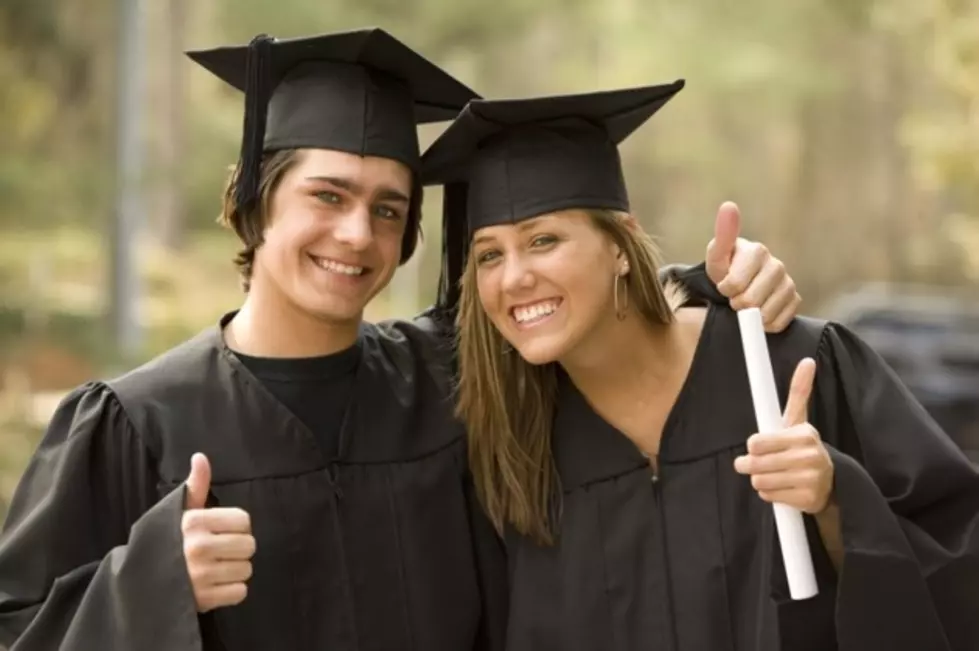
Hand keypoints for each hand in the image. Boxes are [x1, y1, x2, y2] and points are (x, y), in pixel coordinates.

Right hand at [181, 453, 254, 612]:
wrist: (140, 584)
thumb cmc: (167, 541)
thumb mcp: (178, 512)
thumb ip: (196, 486)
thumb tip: (201, 457)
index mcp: (193, 522)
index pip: (244, 520)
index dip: (237, 527)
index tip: (222, 531)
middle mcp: (197, 547)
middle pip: (249, 545)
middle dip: (238, 549)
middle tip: (220, 552)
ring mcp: (200, 575)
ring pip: (246, 569)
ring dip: (235, 571)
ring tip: (215, 569)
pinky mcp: (203, 600)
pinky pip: (240, 592)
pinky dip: (231, 591)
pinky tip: (215, 585)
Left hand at [705, 201, 801, 332]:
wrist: (739, 284)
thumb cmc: (726, 268)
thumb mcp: (717, 255)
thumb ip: (723, 234)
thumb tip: (729, 206)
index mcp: (758, 251)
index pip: (736, 283)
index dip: (726, 289)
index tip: (723, 286)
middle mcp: (777, 265)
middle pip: (751, 301)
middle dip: (737, 303)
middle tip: (733, 297)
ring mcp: (788, 283)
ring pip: (766, 313)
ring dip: (750, 316)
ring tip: (745, 303)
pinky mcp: (795, 301)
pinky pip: (779, 322)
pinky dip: (765, 324)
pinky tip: (759, 313)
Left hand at [733, 358, 834, 513]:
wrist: (830, 481)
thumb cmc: (802, 447)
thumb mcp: (799, 420)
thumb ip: (799, 391)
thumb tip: (807, 361)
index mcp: (804, 434)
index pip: (756, 443)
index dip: (753, 446)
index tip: (758, 446)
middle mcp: (809, 456)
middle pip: (755, 464)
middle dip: (750, 465)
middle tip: (756, 464)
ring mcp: (810, 479)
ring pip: (759, 481)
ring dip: (759, 480)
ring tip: (772, 475)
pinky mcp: (807, 499)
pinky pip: (769, 497)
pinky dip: (769, 494)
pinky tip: (782, 487)